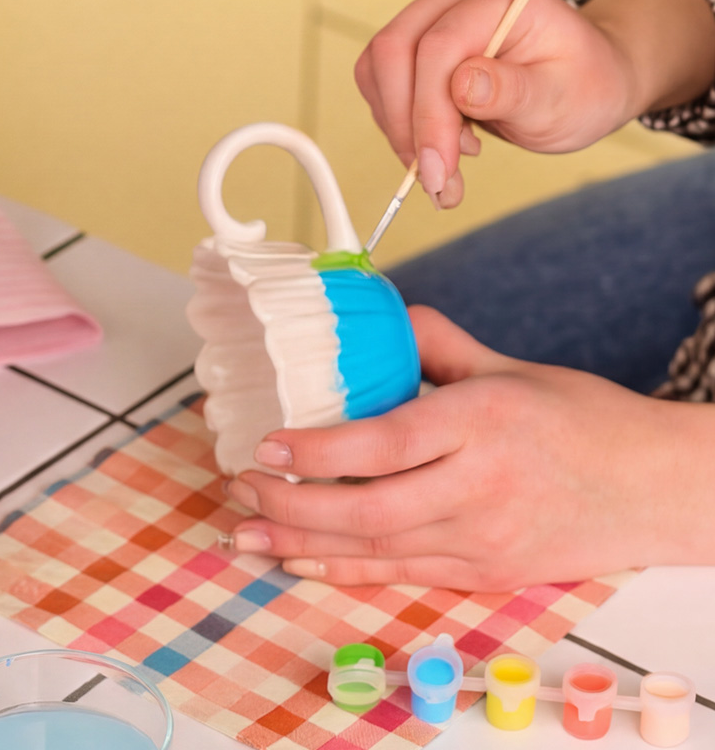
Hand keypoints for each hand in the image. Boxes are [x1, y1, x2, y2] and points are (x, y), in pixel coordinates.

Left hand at [225, 306, 714, 590]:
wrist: (650, 487)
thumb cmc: (584, 421)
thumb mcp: (513, 368)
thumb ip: (442, 344)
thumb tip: (387, 318)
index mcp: (484, 423)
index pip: (385, 443)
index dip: (317, 451)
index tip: (265, 446)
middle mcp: (479, 486)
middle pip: (368, 508)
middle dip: (293, 504)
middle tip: (243, 486)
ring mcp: (481, 539)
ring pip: (375, 550)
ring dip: (302, 544)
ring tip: (248, 532)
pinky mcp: (483, 572)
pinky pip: (401, 575)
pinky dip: (344, 570)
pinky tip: (300, 563)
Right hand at [355, 0, 714, 207]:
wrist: (583, 84)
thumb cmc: (580, 87)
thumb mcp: (560, 97)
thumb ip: (512, 91)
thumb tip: (462, 87)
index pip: (437, 50)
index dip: (428, 117)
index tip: (438, 172)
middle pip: (393, 53)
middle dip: (405, 127)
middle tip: (434, 181)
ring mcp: (432, 18)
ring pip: (378, 71)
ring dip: (398, 131)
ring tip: (443, 169)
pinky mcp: (416, 48)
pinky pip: (382, 86)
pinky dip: (398, 126)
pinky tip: (437, 148)